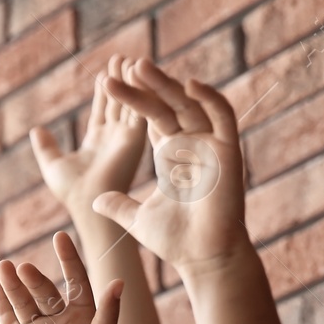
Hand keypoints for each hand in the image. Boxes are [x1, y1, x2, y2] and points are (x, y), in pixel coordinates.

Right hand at [0, 232, 121, 323]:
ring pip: (22, 300)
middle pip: (44, 290)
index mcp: (83, 318)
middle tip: (24, 268)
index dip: (69, 259)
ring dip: (13, 284)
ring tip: (3, 267)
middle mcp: (59, 322)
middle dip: (34, 278)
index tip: (60, 237)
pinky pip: (6, 316)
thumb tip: (120, 281)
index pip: (76, 281)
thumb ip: (108, 312)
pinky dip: (1, 301)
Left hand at [30, 56, 146, 216]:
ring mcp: (127, 137)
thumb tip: (35, 130)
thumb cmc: (70, 190)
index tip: (104, 71)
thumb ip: (45, 146)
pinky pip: (139, 109)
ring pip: (131, 102)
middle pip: (118, 102)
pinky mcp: (135, 138)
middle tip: (121, 57)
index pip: (102, 110)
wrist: (87, 201)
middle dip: (120, 79)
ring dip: (131, 81)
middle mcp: (115, 138)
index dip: (104, 90)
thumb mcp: (52, 164)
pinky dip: (139, 90)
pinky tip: (137, 72)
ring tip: (130, 58)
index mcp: (98, 142)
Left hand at [94, 61, 250, 277]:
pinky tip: (189, 83)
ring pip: (188, 105)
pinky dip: (210, 98)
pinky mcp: (228, 151)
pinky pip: (223, 117)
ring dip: (165, 85)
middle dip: (143, 88)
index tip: (108, 84)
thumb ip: (118, 205)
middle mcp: (191, 145)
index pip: (150, 119)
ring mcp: (210, 146)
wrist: (203, 257)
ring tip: (138, 67)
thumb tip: (95, 201)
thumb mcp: (136, 218)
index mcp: (170, 155)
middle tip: (119, 69)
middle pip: (165, 106)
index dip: (132, 101)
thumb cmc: (175, 241)